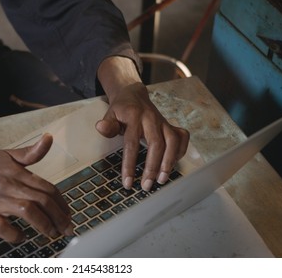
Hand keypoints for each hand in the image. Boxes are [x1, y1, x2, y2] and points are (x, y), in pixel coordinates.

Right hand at [0, 134, 72, 242]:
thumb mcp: (6, 155)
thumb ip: (30, 152)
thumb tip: (49, 139)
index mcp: (16, 172)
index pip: (47, 188)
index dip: (61, 203)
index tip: (67, 214)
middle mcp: (9, 186)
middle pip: (42, 201)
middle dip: (59, 218)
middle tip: (66, 229)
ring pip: (28, 212)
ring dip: (44, 225)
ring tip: (51, 234)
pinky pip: (3, 227)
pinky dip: (16, 234)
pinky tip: (22, 236)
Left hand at [96, 57, 189, 190]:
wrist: (134, 95)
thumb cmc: (121, 110)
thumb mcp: (110, 115)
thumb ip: (108, 124)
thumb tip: (100, 127)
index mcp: (134, 117)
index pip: (132, 143)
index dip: (129, 164)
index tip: (127, 182)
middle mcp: (151, 119)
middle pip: (156, 144)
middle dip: (152, 167)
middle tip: (147, 186)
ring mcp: (163, 122)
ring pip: (172, 141)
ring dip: (169, 162)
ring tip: (162, 180)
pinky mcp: (171, 125)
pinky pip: (182, 137)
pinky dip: (180, 151)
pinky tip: (172, 165)